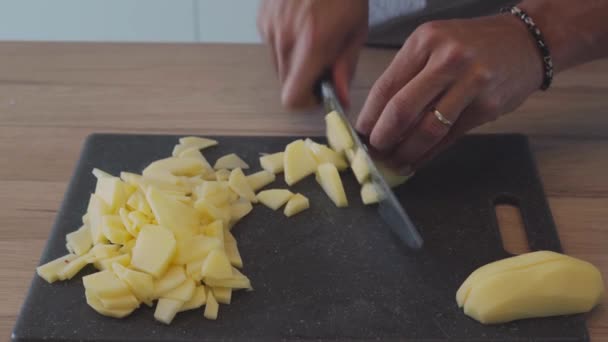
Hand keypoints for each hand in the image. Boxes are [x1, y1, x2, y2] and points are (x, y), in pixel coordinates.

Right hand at [257, 0, 367, 108]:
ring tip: (314, 39)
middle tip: (323, 62)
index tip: (319, 93)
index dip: (306, 101)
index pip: (292, 97)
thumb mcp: (356, 30)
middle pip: (286, 84)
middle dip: (305, 80)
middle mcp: (285, 37)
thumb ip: (345, 67)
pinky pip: (273, 46)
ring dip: (295, 62)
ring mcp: (270, 27)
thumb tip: (340, 98)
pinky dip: (287, 44)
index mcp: (312, 43)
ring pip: (279, 66)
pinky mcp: (262, 19)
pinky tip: (302, 25)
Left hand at [356, 15, 543, 173]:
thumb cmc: (472, 45)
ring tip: (394, 161)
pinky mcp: (487, 106)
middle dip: (383, 138)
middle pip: (402, 109)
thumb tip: (378, 117)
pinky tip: (417, 160)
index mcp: (425, 41)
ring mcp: (471, 82)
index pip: (386, 86)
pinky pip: (450, 137)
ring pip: (427, 128)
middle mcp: (447, 59)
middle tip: (374, 152)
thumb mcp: (435, 45)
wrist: (526, 41)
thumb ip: (407, 76)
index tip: (360, 134)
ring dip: (406, 151)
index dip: (369, 116)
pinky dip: (429, 154)